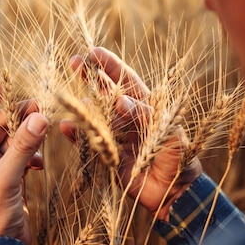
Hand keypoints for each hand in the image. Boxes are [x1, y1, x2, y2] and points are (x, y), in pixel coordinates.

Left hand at [0, 79, 49, 244]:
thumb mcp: (7, 178)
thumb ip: (23, 146)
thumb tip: (39, 116)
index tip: (7, 79)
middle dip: (16, 114)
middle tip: (39, 103)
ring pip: (11, 140)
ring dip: (27, 134)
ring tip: (44, 126)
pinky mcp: (8, 179)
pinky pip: (20, 156)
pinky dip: (31, 154)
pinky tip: (40, 162)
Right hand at [61, 47, 201, 220]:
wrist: (174, 192)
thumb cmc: (178, 157)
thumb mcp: (167, 131)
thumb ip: (144, 114)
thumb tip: (120, 101)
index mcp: (146, 107)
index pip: (126, 81)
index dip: (111, 66)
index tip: (94, 52)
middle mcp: (128, 118)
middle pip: (106, 93)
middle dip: (91, 77)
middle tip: (74, 61)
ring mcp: (116, 136)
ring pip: (95, 115)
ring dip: (83, 106)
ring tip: (71, 99)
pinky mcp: (107, 155)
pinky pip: (88, 141)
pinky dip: (76, 134)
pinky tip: (66, 126)